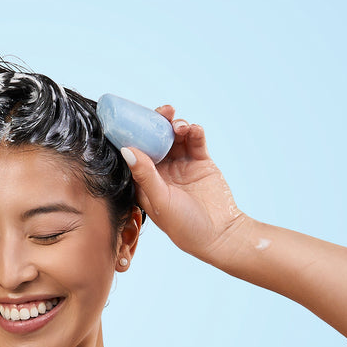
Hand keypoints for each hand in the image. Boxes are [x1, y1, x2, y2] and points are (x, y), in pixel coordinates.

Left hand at [120, 105, 247, 259]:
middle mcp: (162, 170)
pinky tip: (194, 129)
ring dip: (176, 126)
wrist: (219, 234)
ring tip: (179, 125)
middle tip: (163, 111)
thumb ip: (145, 175)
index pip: (136, 151)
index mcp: (145, 180)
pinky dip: (195, 132)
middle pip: (155, 139)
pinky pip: (196, 141)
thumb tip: (126, 150)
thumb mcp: (160, 200)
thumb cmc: (184, 225)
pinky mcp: (201, 161)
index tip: (134, 117)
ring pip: (175, 137)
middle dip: (158, 123)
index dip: (134, 133)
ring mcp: (182, 164)